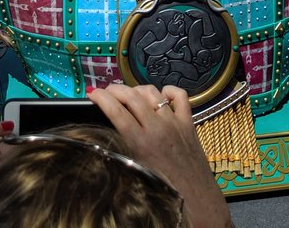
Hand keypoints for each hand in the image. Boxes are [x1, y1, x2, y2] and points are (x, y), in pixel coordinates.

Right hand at [89, 83, 230, 227]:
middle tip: (106, 91)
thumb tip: (112, 128)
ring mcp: (174, 121)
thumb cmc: (163, 189)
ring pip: (152, 91)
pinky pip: (179, 95)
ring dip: (136, 89)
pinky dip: (168, 90)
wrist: (196, 199)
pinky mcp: (188, 121)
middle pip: (131, 96)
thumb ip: (125, 147)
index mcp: (141, 143)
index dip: (101, 98)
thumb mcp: (137, 170)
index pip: (116, 111)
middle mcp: (157, 128)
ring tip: (129, 95)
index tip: (92, 93)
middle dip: (114, 89)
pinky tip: (160, 96)